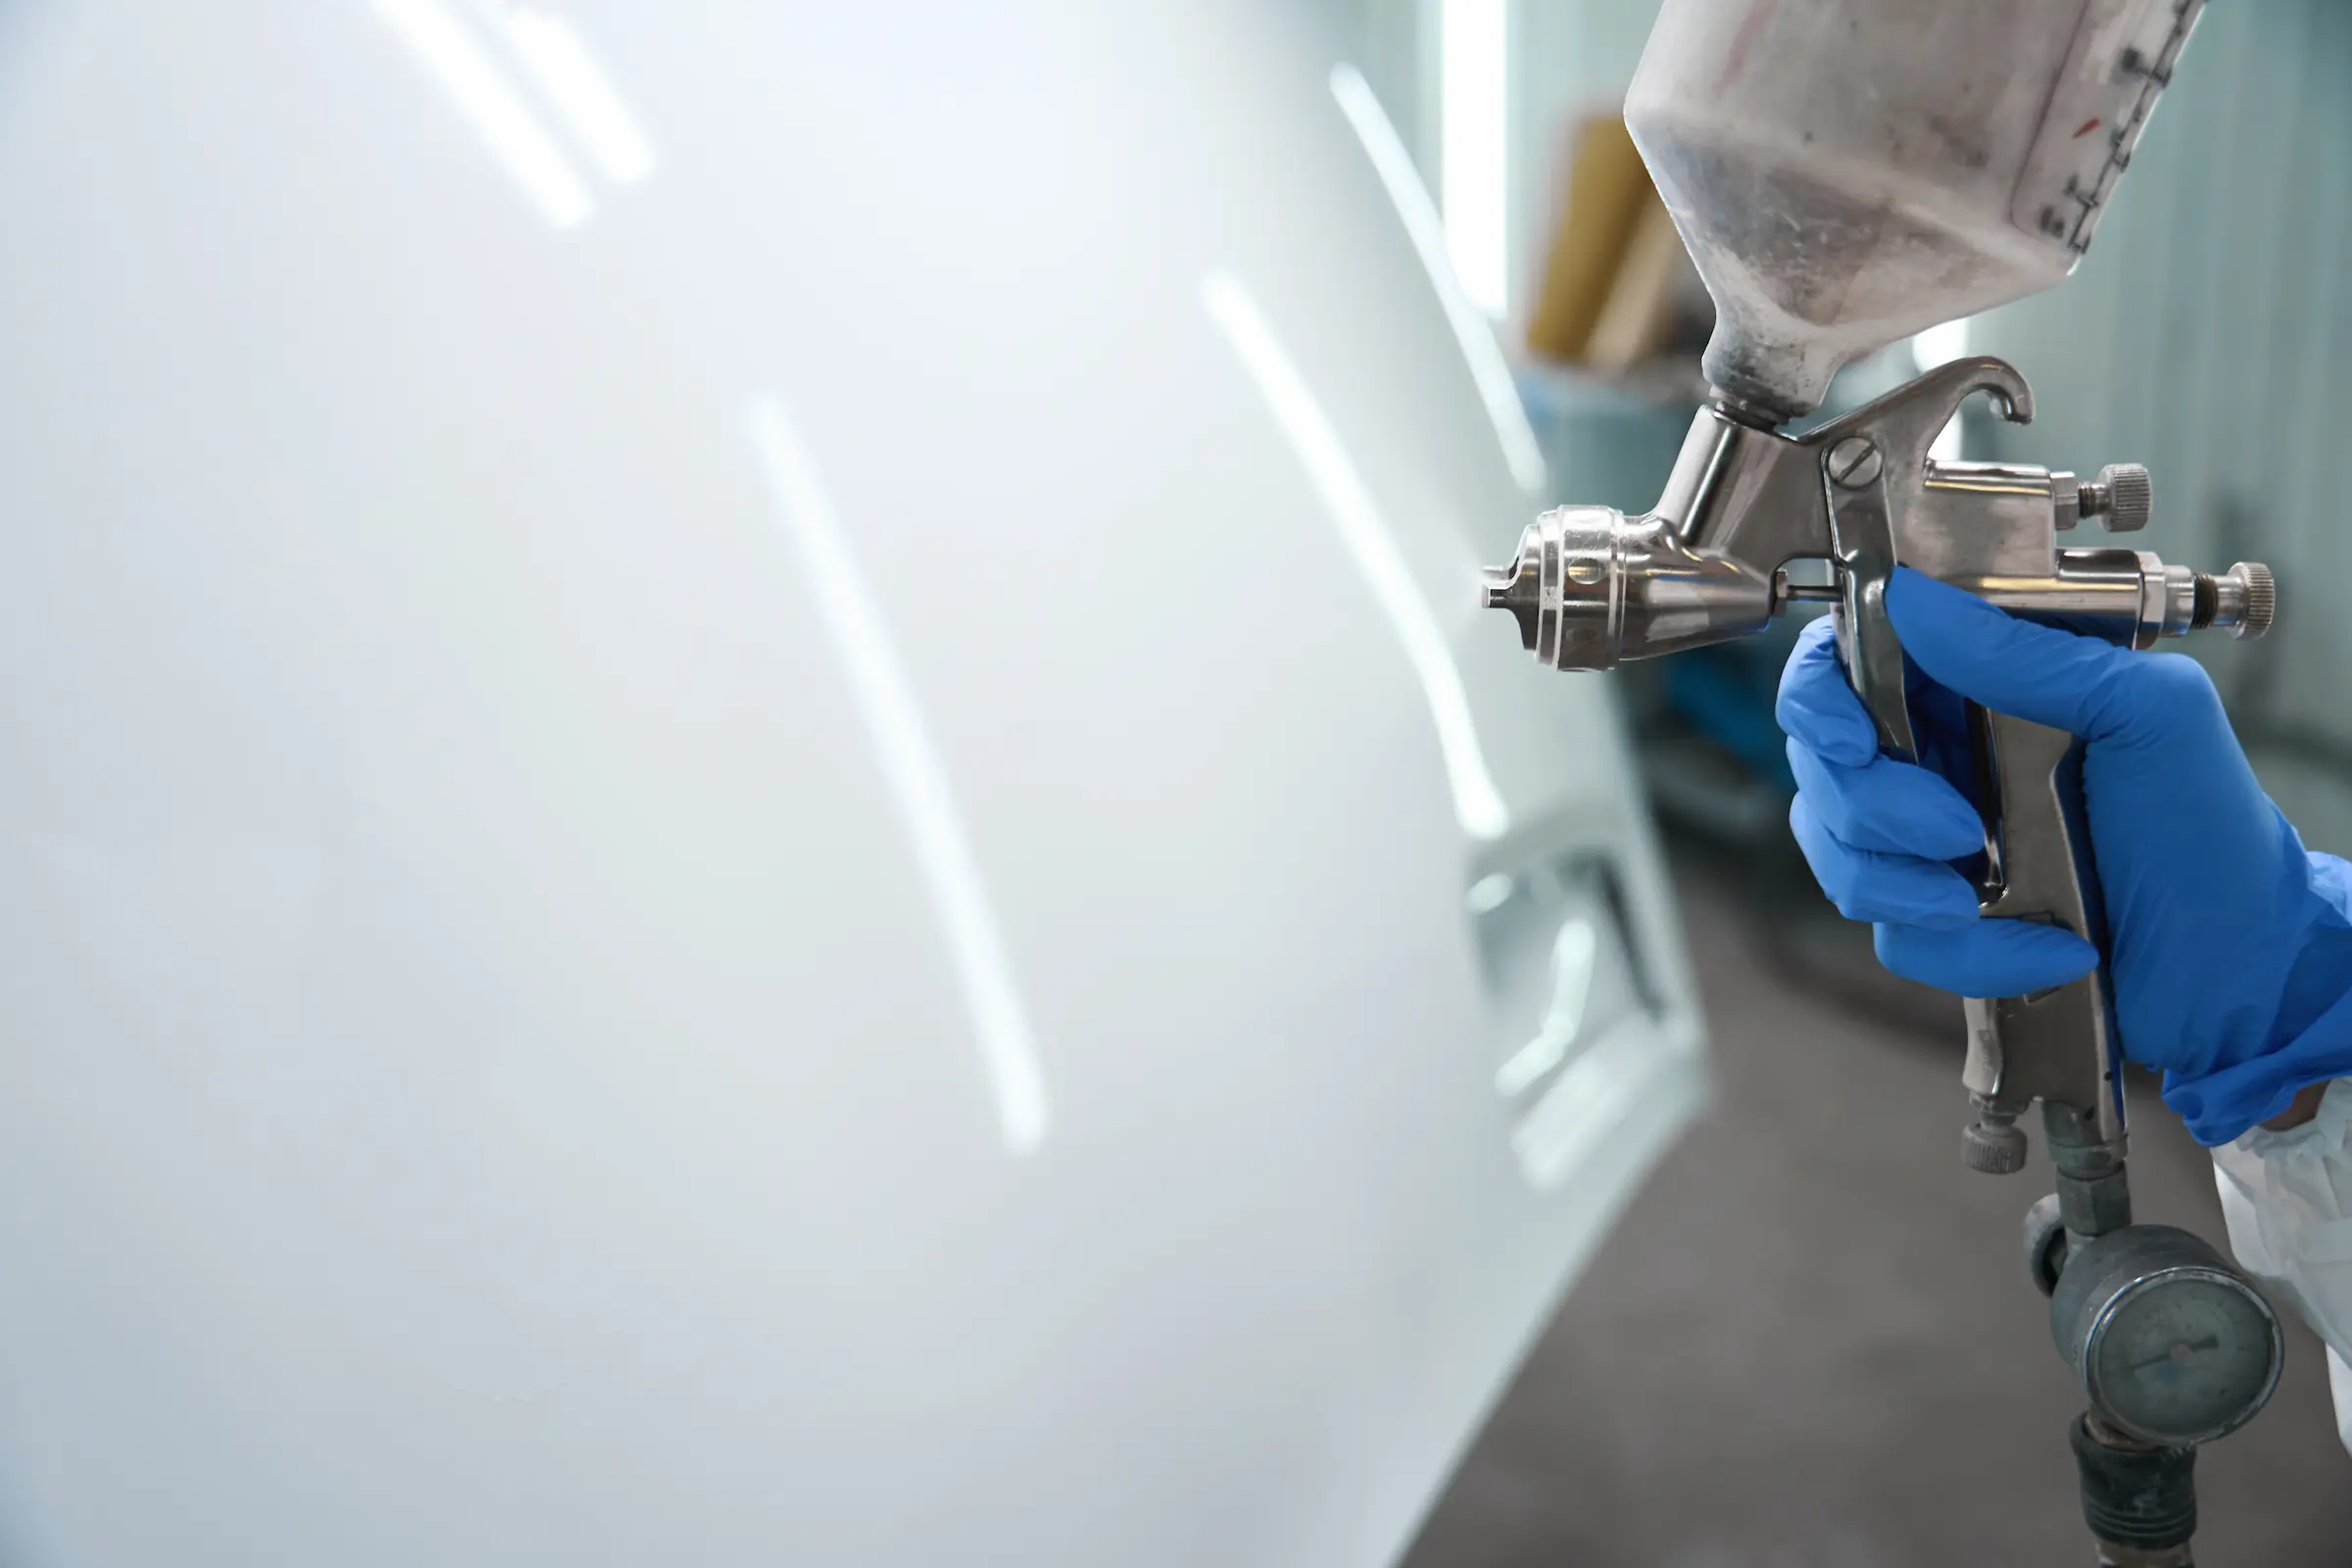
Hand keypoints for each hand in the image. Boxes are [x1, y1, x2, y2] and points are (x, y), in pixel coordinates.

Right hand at [1775, 567, 2351, 1144]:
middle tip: (1951, 832)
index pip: (1846, 666)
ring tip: (1980, 898)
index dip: (1816, 697)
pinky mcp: (1941, 924)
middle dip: (1871, 809)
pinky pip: (1898, 940)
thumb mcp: (2147, 714)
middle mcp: (1939, 758)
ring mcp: (1932, 844)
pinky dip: (1970, 954)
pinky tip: (2047, 947)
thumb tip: (1915, 601)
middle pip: (1823, 769)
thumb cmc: (2210, 829)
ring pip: (1839, 858)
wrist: (2242, 965)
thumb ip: (2032, 655)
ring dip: (1902, 888)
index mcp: (1977, 688)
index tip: (1844, 738)